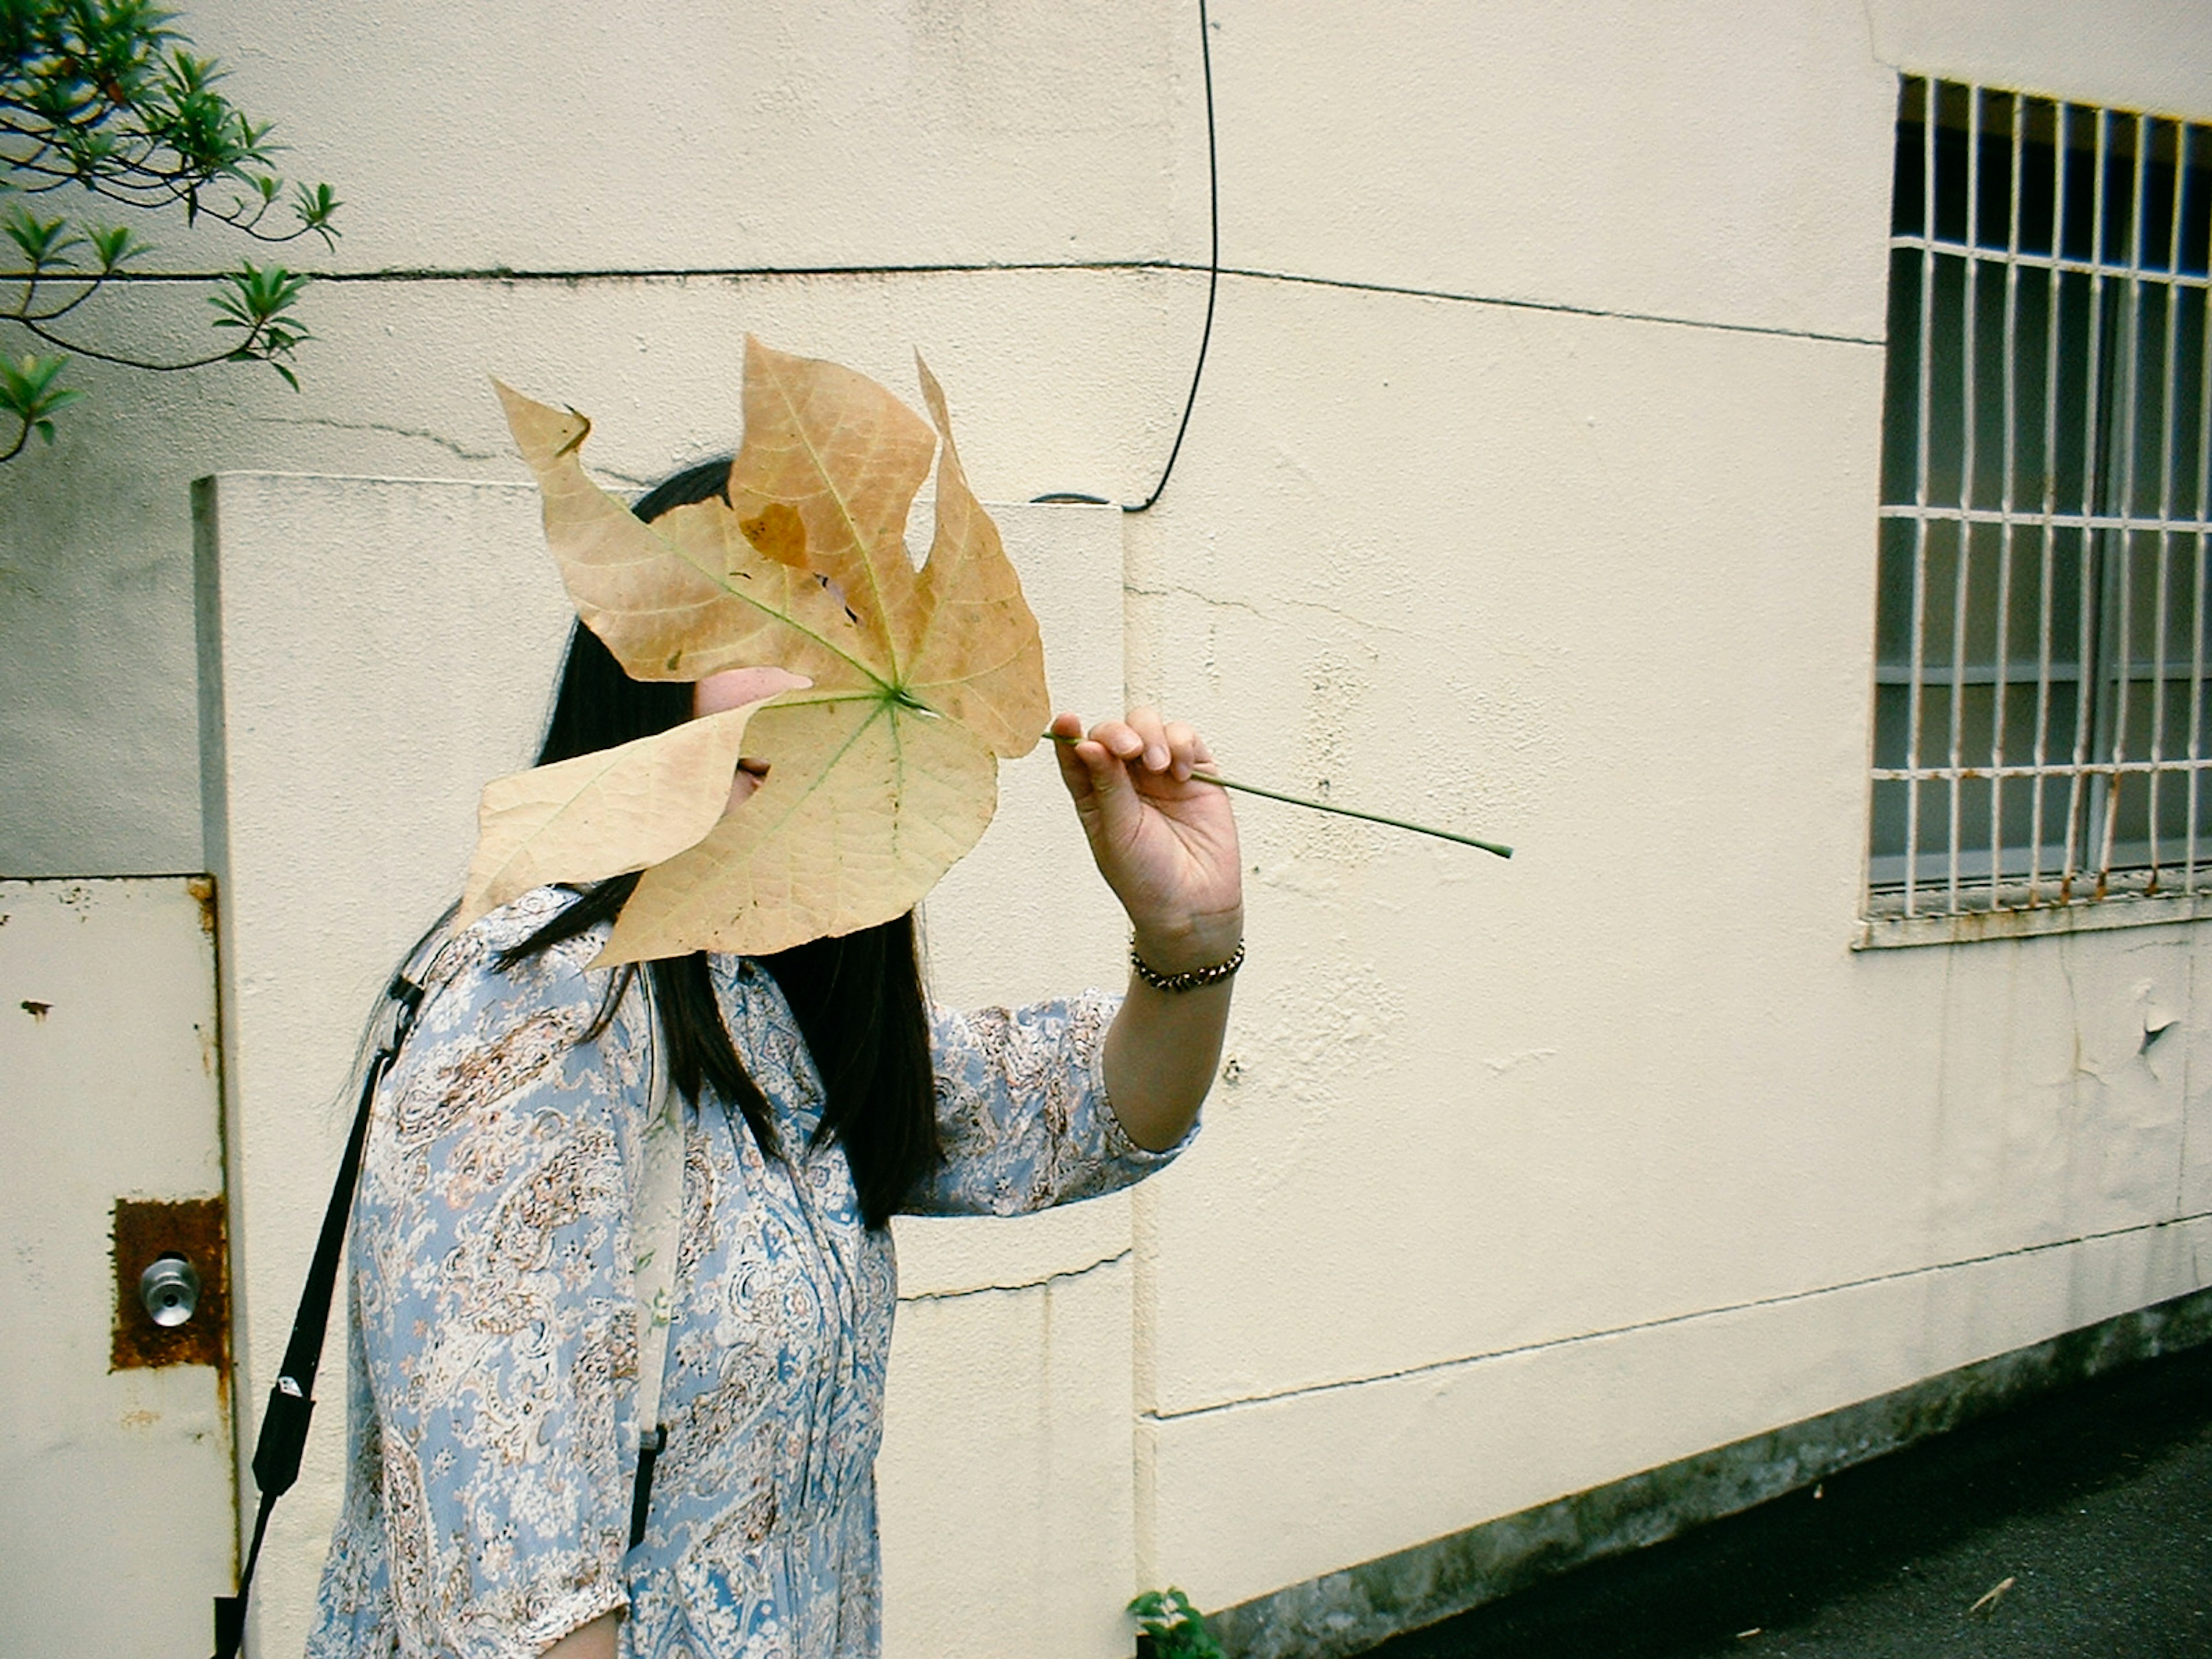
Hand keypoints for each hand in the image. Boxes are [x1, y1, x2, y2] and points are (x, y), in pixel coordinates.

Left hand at [1051, 708, 1243, 972]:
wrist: (1195, 906)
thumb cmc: (1147, 879)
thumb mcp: (1117, 833)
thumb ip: (1106, 785)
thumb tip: (1085, 743)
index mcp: (1095, 794)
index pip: (1076, 753)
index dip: (1068, 732)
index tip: (1066, 720)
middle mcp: (1126, 779)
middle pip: (1114, 730)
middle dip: (1119, 732)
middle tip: (1129, 750)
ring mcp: (1161, 773)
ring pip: (1150, 725)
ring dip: (1152, 736)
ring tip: (1159, 767)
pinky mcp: (1196, 772)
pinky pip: (1186, 738)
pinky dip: (1182, 744)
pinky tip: (1181, 773)